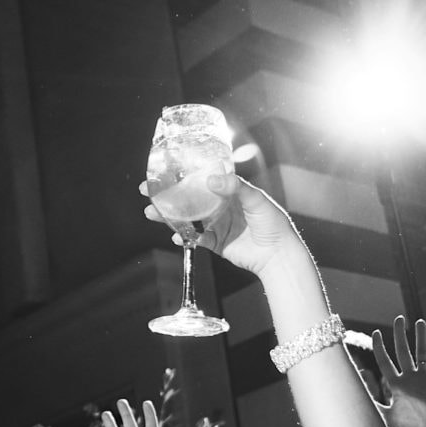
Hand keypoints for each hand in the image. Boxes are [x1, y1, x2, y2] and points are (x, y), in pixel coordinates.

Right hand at [142, 174, 302, 276]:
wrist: (278, 255)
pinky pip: (194, 239)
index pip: (201, 180)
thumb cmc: (273, 223)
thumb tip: (211, 180)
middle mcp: (219, 206)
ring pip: (187, 218)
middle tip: (146, 190)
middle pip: (188, 199)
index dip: (183, 176)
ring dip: (168, 216)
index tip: (164, 171)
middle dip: (167, 195)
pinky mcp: (215, 243)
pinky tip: (174, 235)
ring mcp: (216, 225)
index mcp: (229, 192)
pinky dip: (183, 237)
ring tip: (151, 212)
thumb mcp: (256, 200)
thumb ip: (236, 188)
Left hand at [372, 317, 425, 426]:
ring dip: (421, 338)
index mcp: (397, 385)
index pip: (385, 362)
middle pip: (403, 352)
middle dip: (400, 335)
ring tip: (420, 322)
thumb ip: (374, 406)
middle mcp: (410, 379)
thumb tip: (353, 399)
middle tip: (399, 318)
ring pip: (423, 354)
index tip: (376, 333)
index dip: (380, 348)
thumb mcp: (388, 417)